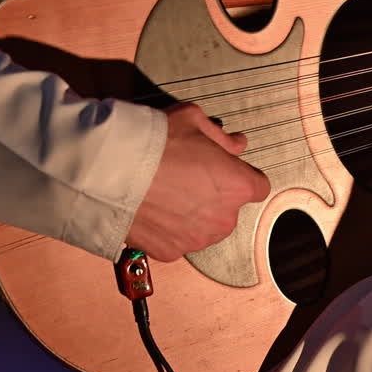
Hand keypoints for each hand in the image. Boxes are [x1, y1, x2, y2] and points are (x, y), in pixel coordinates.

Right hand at [127, 103, 270, 260]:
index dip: (242, 176)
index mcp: (237, 185)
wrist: (112, 170)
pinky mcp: (171, 252)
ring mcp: (197, 239)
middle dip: (214, 195)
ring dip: (193, 215)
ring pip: (204, 228)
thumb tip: (237, 144)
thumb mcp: (193, 120)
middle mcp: (223, 218)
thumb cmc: (154, 142)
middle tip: (188, 177)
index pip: (259, 187)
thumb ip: (221, 136)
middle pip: (229, 209)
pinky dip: (169, 229)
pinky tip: (153, 208)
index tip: (226, 171)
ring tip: (167, 192)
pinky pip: (177, 240)